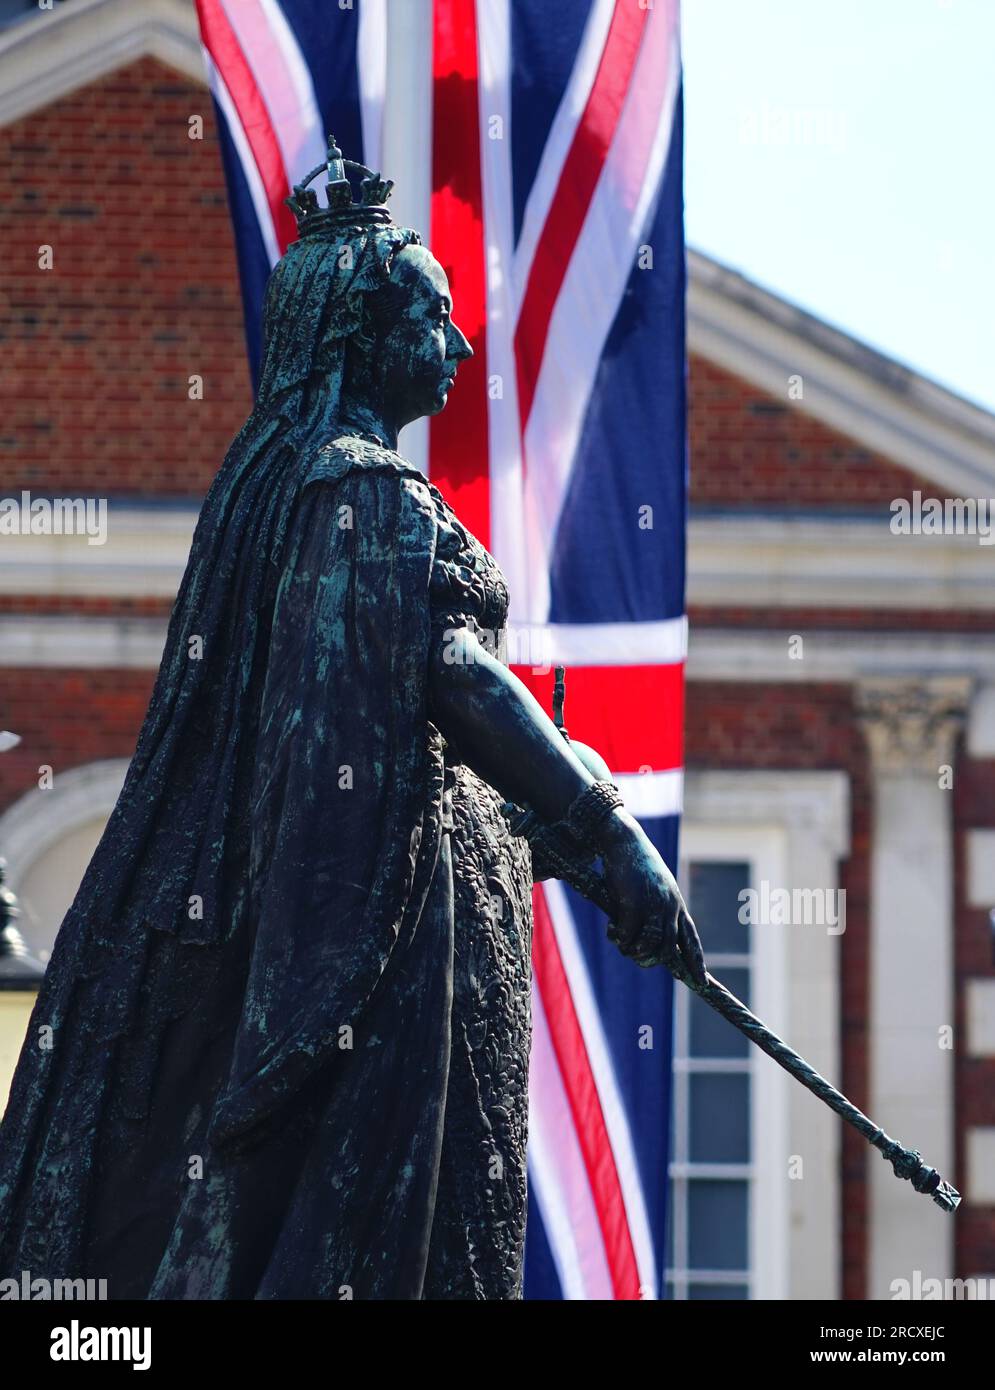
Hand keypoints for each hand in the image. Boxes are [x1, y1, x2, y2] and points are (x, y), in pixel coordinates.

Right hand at [598, 809, 706, 986]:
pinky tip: (611, 930)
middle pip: (668, 951)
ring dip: (632, 951)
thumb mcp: (652, 888)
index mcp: (676, 905)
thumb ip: (655, 911)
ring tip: (620, 943)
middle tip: (634, 956)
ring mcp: (653, 906)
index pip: (691, 941)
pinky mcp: (633, 905)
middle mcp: (669, 907)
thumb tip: (651, 939)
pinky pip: (627, 936)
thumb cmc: (634, 864)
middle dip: (650, 961)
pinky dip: (618, 938)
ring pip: (648, 948)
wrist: (623, 840)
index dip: (696, 963)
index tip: (702, 983)